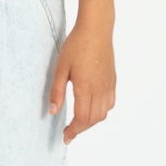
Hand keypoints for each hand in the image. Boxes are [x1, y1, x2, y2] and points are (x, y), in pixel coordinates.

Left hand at [49, 20, 115, 143]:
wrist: (96, 29)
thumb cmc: (76, 45)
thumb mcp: (60, 68)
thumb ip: (57, 91)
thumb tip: (53, 112)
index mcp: (85, 87)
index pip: (81, 118)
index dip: (73, 131)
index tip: (66, 136)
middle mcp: (100, 89)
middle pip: (92, 120)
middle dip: (80, 129)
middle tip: (69, 132)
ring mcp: (108, 85)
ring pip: (103, 114)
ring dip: (91, 122)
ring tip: (79, 122)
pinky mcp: (112, 80)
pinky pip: (110, 103)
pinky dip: (101, 112)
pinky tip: (92, 109)